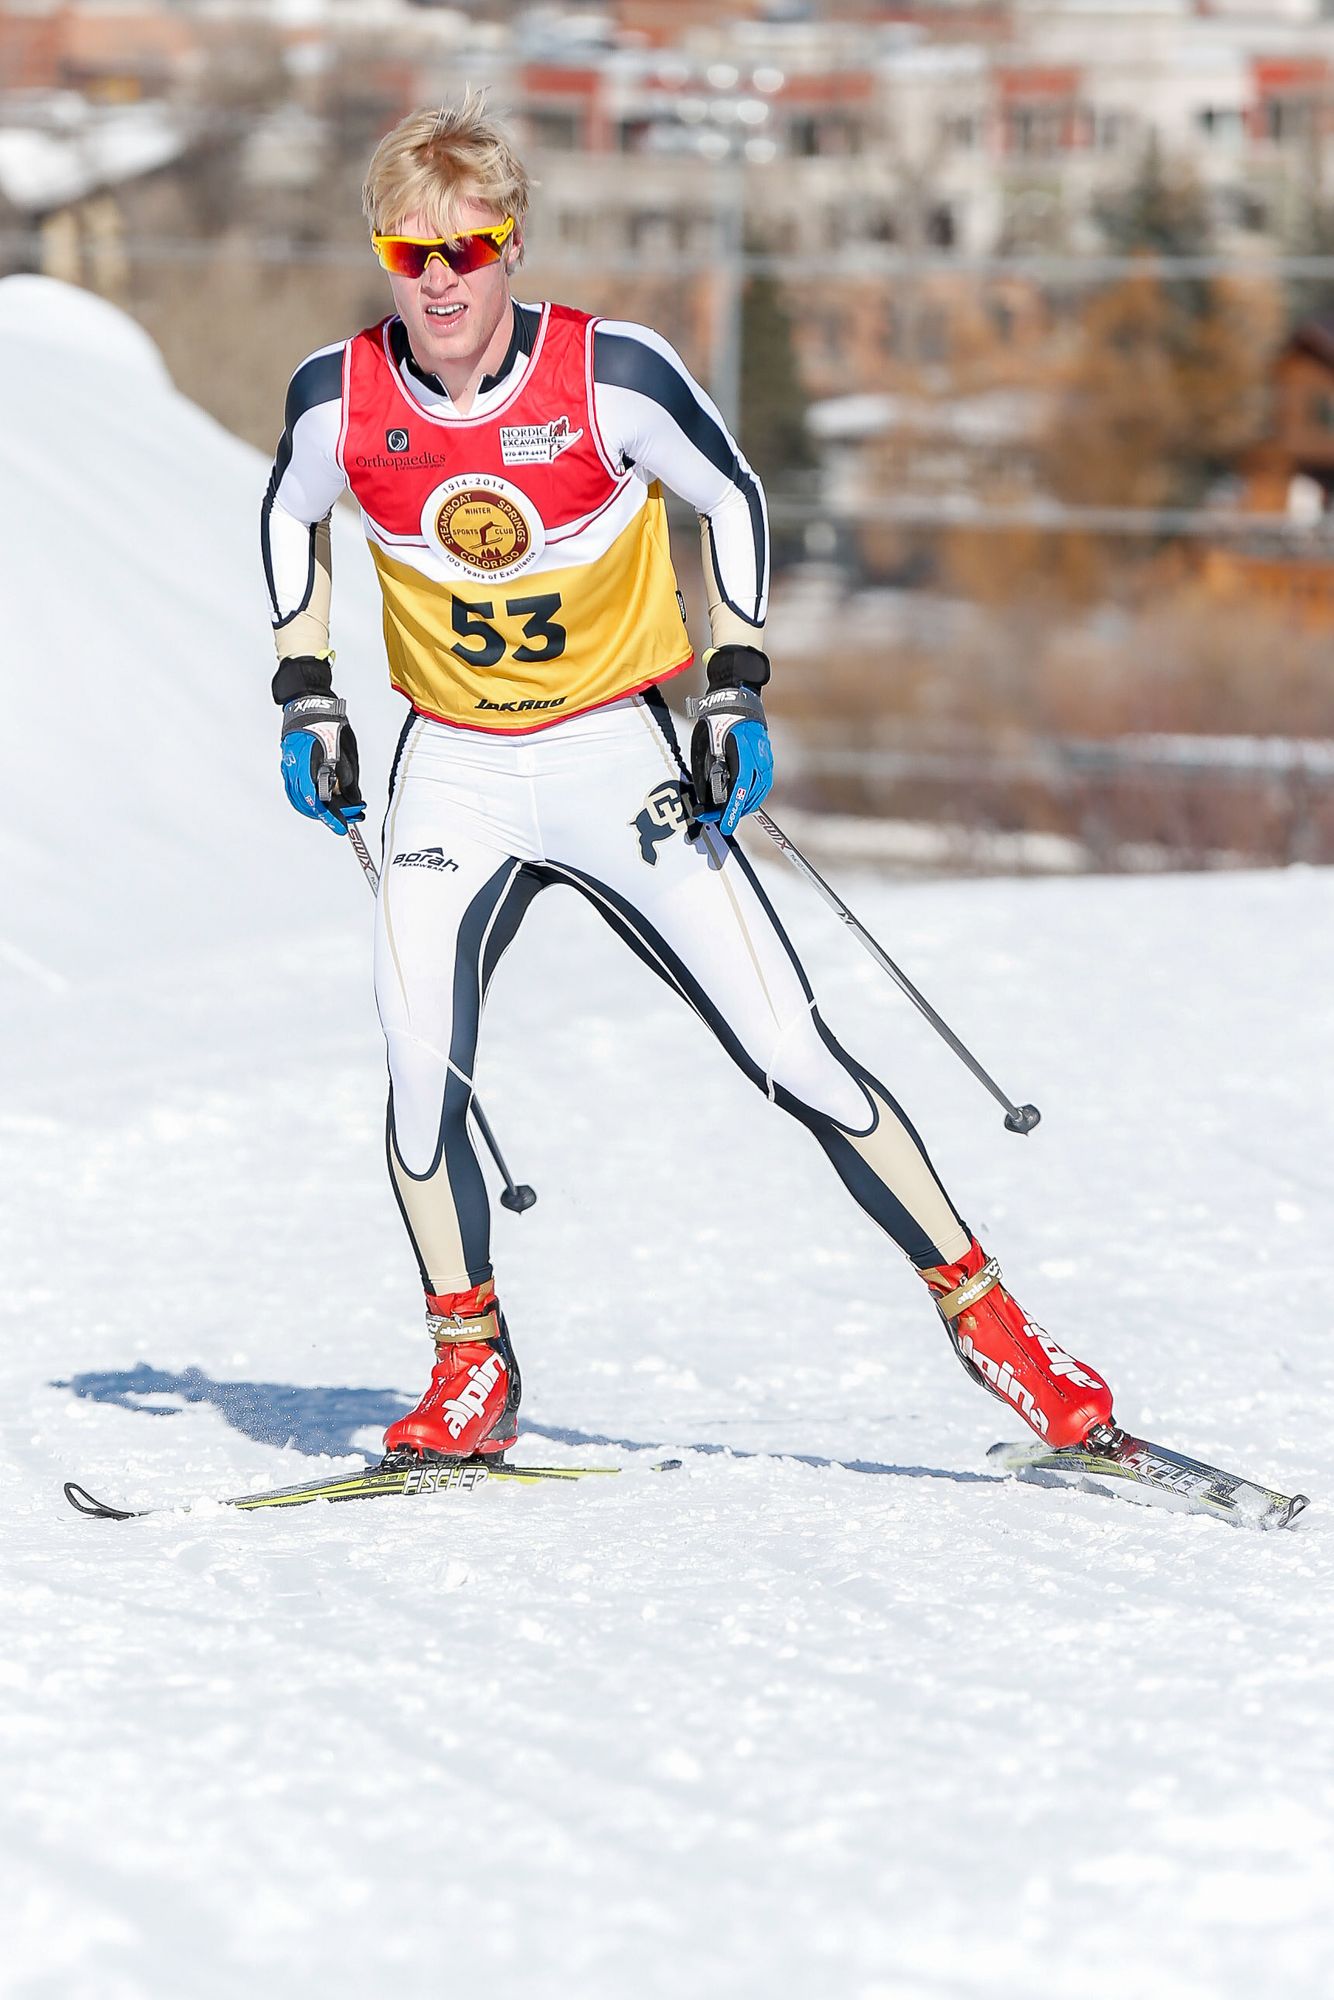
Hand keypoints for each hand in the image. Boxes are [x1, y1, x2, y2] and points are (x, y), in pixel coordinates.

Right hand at [280, 692, 363, 835]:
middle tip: (345, 819)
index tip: (343, 827)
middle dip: (327, 815)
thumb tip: (354, 799)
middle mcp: (296, 769)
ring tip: (335, 812)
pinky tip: (320, 801)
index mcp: (311, 766)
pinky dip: (306, 800)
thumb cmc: (328, 722)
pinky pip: (294, 790)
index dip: (331, 817)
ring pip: (299, 800)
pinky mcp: (288, 765)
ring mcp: (289, 767)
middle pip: (308, 804)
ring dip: (316, 810)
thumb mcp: (346, 749)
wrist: (307, 702)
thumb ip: (349, 776)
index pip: (319, 801)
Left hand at [688, 644, 772, 837]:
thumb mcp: (706, 745)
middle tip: (721, 820)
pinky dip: (754, 794)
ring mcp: (766, 757)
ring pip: (760, 790)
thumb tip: (707, 799)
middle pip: (752, 793)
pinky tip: (745, 800)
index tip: (725, 825)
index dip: (732, 809)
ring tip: (732, 813)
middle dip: (737, 810)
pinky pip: (763, 782)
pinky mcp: (767, 757)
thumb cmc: (717, 720)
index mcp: (742, 752)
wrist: (737, 699)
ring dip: (746, 804)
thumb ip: (708, 771)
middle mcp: (758, 756)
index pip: (739, 787)